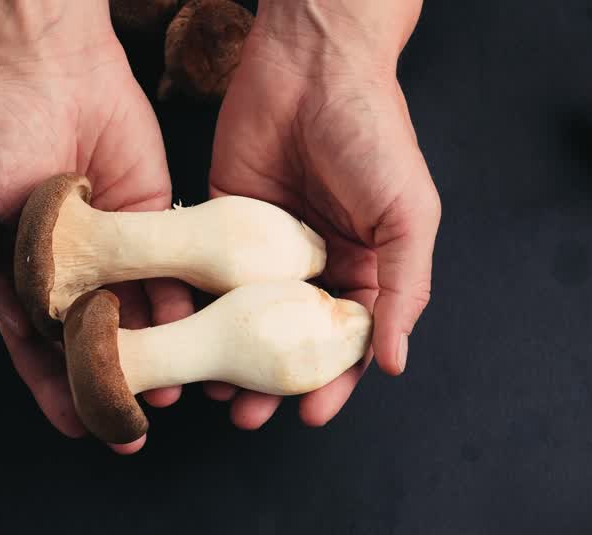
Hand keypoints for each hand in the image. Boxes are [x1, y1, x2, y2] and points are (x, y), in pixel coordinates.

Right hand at [0, 2, 192, 452]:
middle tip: (129, 431)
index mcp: (26, 281)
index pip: (39, 350)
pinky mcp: (158, 227)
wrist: (56, 75)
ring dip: (154, 361)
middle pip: (95, 349)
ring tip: (166, 395)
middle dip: (111, 391)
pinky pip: (171, 277)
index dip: (54, 390)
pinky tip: (188, 334)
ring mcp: (120, 256)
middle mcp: (76, 278)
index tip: (75, 427)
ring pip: (139, 322)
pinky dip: (179, 307)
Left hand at [208, 0, 440, 428]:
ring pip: (243, 320)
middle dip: (271, 385)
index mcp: (365, 268)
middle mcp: (314, 266)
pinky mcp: (221, 222)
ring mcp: (264, 248)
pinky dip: (197, 311)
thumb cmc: (374, 133)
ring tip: (213, 391)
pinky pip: (207, 277)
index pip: (347, 342)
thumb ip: (404, 288)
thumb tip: (393, 363)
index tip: (310, 415)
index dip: (333, 383)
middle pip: (288, 341)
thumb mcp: (407, 215)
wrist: (312, 61)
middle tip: (247, 416)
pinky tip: (184, 337)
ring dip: (228, 359)